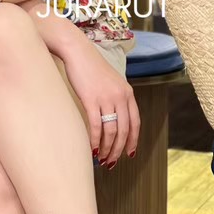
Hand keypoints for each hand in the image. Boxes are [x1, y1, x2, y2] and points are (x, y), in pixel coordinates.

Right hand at [61, 40, 139, 165]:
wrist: (77, 52)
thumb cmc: (91, 68)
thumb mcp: (111, 82)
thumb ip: (116, 98)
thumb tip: (114, 117)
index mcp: (128, 93)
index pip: (135, 122)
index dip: (133, 140)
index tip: (129, 153)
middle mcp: (120, 97)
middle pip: (124, 130)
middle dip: (119, 150)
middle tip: (112, 162)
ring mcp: (106, 98)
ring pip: (111, 131)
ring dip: (107, 148)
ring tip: (101, 158)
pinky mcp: (91, 100)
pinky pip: (95, 126)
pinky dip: (95, 140)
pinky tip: (92, 149)